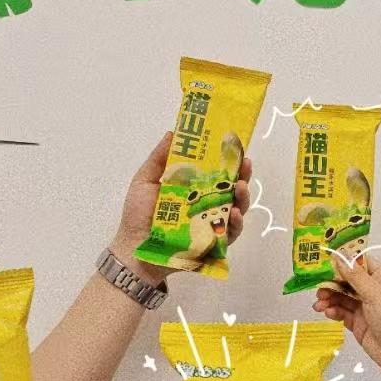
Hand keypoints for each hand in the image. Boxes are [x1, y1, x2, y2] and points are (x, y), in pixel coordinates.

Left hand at [111, 132, 252, 286]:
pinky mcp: (213, 243)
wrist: (134, 248)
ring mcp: (211, 223)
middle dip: (243, 174)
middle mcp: (206, 203)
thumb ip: (158, 159)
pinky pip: (230, 234)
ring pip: (236, 208)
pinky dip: (236, 224)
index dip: (227, 158)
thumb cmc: (138, 214)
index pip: (215, 170)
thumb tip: (172, 132)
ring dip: (243, 197)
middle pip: (231, 187)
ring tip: (241, 187)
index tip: (234, 144)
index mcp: (193, 187)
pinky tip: (235, 214)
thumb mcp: (144, 181)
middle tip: (246, 163)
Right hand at [313, 255, 380, 380]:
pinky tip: (327, 312)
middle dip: (332, 283)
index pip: (360, 262)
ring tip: (319, 304)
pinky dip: (333, 311)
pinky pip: (342, 312)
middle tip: (318, 287)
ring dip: (329, 298)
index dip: (342, 261)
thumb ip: (355, 276)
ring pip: (342, 297)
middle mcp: (373, 289)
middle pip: (347, 280)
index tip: (324, 262)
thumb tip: (340, 256)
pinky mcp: (358, 323)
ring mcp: (365, 307)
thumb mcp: (375, 294)